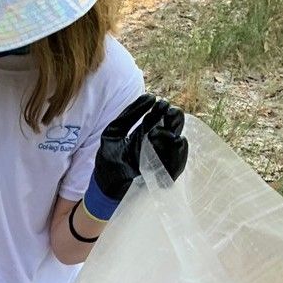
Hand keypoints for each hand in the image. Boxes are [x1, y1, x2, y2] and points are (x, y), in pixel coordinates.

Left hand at [84, 94, 187, 219]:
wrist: (104, 186)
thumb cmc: (108, 159)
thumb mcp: (114, 132)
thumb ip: (129, 114)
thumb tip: (150, 96)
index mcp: (146, 133)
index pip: (160, 117)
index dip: (161, 109)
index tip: (158, 103)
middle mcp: (157, 145)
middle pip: (173, 127)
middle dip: (174, 117)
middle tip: (168, 112)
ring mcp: (162, 160)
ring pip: (178, 143)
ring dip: (172, 134)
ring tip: (159, 130)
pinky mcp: (165, 176)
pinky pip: (177, 164)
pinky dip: (177, 153)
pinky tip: (174, 141)